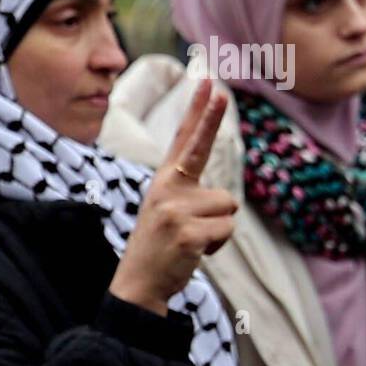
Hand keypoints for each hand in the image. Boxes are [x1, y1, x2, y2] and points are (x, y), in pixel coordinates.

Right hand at [108, 79, 236, 316]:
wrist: (138, 284)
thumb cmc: (161, 248)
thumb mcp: (168, 214)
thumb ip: (189, 196)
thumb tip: (224, 198)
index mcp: (163, 182)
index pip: (183, 139)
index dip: (196, 111)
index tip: (207, 82)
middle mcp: (166, 190)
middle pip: (197, 147)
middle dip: (209, 117)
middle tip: (219, 87)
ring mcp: (175, 210)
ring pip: (227, 206)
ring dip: (218, 229)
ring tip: (192, 241)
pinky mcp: (188, 233)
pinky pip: (226, 229)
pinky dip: (217, 246)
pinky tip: (194, 253)